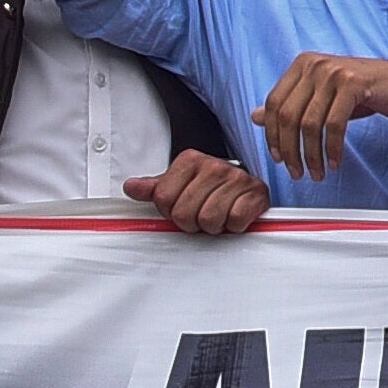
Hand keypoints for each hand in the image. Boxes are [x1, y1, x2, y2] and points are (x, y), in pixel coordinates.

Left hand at [128, 152, 273, 238]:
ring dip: (212, 227)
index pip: (163, 199)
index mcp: (190, 160)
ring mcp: (238, 178)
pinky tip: (233, 216)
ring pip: (210, 219)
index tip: (181, 207)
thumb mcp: (178, 184)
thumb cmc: (210, 188)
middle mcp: (214, 165)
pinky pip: (235, 221)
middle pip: (184, 213)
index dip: (170, 212)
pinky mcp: (257, 193)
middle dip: (191, 223)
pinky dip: (233, 226)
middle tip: (199, 216)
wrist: (246, 188)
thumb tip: (131, 187)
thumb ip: (154, 188)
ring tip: (216, 217)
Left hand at [256, 51, 387, 175]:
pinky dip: (332, 150)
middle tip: (297, 172)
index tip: (278, 157)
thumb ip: (291, 104)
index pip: (274, 103)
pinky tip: (335, 162)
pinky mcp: (353, 84)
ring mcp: (334, 72)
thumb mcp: (322, 96)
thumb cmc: (364, 91)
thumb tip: (255, 116)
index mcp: (302, 63)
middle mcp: (315, 64)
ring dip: (311, 155)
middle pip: (287, 115)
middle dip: (290, 150)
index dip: (272, 135)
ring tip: (317, 172)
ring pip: (309, 124)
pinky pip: (334, 126)